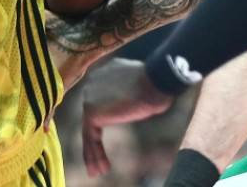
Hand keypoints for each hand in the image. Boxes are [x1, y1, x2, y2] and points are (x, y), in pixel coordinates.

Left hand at [81, 57, 173, 175]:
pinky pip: (90, 136)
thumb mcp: (142, 87)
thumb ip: (132, 92)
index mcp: (105, 75)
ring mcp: (90, 96)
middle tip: (99, 161)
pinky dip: (95, 153)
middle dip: (93, 140)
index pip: (100, 102)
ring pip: (88, 129)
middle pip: (91, 117)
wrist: (156, 81)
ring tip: (98, 172)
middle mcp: (93, 83)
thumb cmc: (158, 84)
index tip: (107, 136)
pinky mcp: (91, 110)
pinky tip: (102, 169)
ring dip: (93, 152)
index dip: (104, 119)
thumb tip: (140, 100)